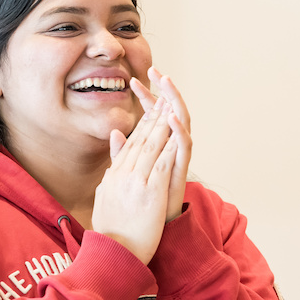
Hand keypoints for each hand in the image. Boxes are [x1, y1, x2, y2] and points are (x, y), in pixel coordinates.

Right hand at [91, 94, 177, 263]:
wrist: (113, 254)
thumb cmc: (111, 230)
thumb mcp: (105, 195)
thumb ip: (112, 169)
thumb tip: (114, 145)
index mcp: (114, 176)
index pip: (130, 144)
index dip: (143, 124)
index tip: (151, 108)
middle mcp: (124, 175)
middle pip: (141, 139)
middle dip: (154, 116)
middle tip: (163, 95)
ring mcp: (137, 182)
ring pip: (152, 146)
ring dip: (163, 124)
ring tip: (171, 106)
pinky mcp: (150, 192)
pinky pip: (162, 163)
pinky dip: (170, 146)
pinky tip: (176, 132)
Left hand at [131, 67, 190, 221]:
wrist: (150, 232)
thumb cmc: (141, 205)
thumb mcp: (128, 174)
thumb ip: (122, 153)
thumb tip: (115, 133)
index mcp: (156, 149)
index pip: (151, 116)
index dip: (144, 97)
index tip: (133, 79)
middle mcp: (169, 150)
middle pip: (167, 113)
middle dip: (162, 90)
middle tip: (155, 68)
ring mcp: (177, 158)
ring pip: (180, 123)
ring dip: (174, 101)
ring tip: (167, 82)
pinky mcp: (182, 170)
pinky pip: (183, 146)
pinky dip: (178, 130)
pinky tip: (170, 116)